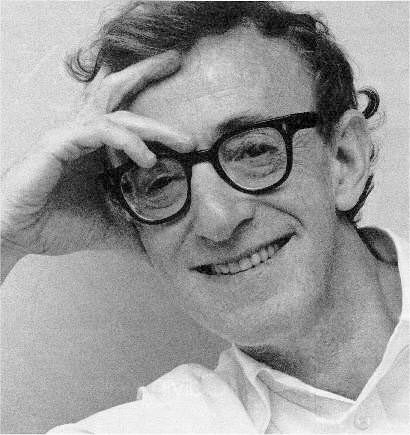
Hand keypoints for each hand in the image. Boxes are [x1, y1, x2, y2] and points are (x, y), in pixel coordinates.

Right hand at [1, 50, 188, 276]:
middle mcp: (84, 134)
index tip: (188, 124)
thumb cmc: (57, 224)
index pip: (127, 116)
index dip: (156, 113)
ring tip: (184, 143)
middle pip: (117, 92)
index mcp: (95, 147)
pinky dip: (126, 141)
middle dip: (147, 72)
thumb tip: (164, 245)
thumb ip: (135, 228)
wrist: (16, 235)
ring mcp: (70, 135)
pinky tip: (146, 159)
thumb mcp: (108, 226)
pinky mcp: (57, 144)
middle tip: (176, 59)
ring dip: (153, 125)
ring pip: (116, 112)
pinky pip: (98, 131)